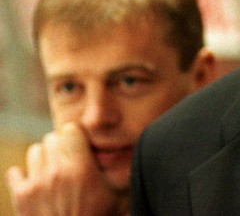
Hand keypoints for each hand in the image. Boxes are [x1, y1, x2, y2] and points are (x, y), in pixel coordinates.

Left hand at [5, 123, 127, 215]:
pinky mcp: (21, 198)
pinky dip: (24, 175)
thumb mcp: (119, 195)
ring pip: (35, 151)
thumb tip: (134, 149)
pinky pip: (16, 172)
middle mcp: (56, 173)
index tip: (83, 146)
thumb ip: (123, 169)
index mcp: (81, 169)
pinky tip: (38, 183)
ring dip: (45, 158)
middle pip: (52, 138)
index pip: (70, 130)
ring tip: (56, 170)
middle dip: (62, 146)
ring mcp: (36, 185)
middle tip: (72, 159)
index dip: (78, 136)